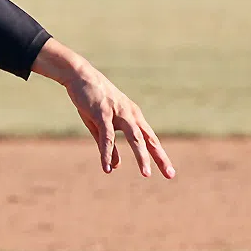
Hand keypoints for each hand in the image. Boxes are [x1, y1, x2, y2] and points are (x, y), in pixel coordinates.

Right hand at [30, 37, 174, 178]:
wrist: (80, 75)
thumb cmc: (92, 100)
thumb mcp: (101, 126)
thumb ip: (108, 147)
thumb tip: (116, 167)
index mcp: (133, 117)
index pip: (150, 139)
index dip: (160, 156)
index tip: (169, 172)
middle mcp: (130, 115)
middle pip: (148, 139)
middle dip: (159, 158)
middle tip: (170, 175)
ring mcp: (118, 114)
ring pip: (134, 138)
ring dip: (141, 156)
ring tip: (146, 174)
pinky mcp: (103, 114)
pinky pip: (108, 137)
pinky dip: (107, 153)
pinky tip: (107, 167)